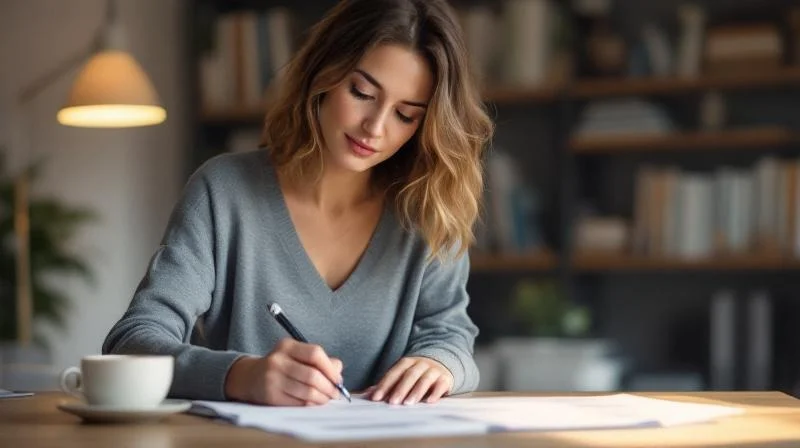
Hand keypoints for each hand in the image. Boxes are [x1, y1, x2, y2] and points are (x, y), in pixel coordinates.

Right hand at [224, 338, 342, 405]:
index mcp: (287, 346)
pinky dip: (311, 405)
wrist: (250, 377)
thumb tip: (338, 369)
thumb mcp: (296, 356)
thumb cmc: (281, 366)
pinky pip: (298, 403)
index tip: (338, 379)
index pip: (315, 353)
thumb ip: (319, 360)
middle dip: (329, 387)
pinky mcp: (271, 396)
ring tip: (326, 399)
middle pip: (313, 375)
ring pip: (307, 391)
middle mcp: (278, 360)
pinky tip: (314, 403)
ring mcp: (272, 379)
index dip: (330, 368)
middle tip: (335, 393)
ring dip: (322, 398)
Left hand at [368, 356, 452, 404]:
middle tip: (392, 402)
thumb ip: (387, 384)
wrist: (442, 363)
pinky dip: (435, 393)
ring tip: (408, 403)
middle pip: (409, 375)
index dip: (384, 385)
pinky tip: (429, 401)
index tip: (376, 398)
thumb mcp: (402, 375)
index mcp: (406, 362)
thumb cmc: (416, 373)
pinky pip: (440, 384)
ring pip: (424, 379)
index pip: (393, 373)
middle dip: (400, 389)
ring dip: (416, 391)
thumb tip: (367, 394)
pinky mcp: (444, 378)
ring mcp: (433, 370)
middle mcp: (420, 364)